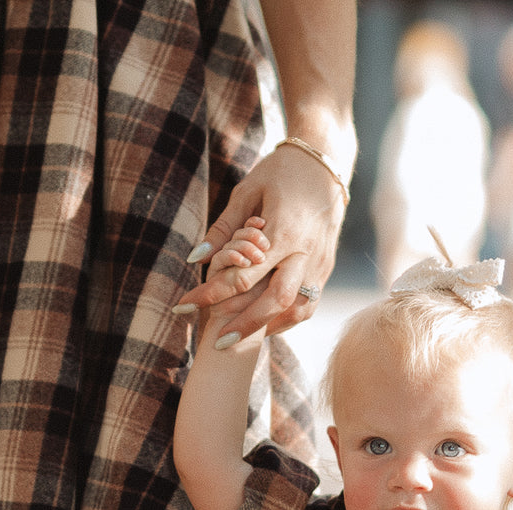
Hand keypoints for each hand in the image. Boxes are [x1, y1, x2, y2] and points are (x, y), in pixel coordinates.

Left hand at [177, 144, 346, 338]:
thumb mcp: (246, 191)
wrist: (325, 163)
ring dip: (268, 327)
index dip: (212, 294)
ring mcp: (320, 263)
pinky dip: (287, 319)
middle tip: (218, 342)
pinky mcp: (326, 268)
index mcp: (283, 231)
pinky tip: (266, 324)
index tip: (186, 306)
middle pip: (275, 301)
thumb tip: (195, 259)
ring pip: (297, 309)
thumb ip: (223, 229)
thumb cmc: (280, 172)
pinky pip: (308, 304)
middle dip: (245, 325)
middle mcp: (304, 252)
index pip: (244, 274)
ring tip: (242, 338)